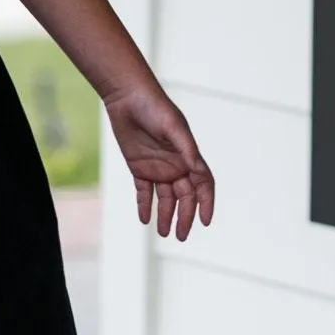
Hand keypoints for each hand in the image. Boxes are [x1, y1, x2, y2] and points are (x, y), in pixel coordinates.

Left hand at [103, 76, 213, 239]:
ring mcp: (158, 168)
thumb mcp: (172, 126)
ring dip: (165, 216)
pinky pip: (144, 192)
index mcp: (188, 156)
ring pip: (165, 198)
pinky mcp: (139, 168)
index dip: (206, 204)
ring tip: (164, 233)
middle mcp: (176, 165)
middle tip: (181, 236)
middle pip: (185, 197)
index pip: (203, 186)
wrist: (128, 98)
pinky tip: (144, 219)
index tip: (205, 222)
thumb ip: (185, 146)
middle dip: (185, 217)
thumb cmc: (155, 107)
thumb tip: (196, 166)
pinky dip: (144, 205)